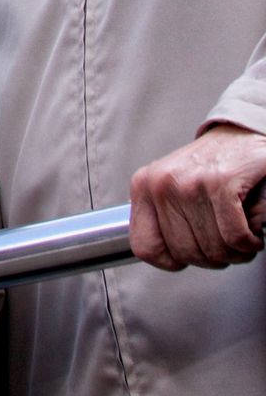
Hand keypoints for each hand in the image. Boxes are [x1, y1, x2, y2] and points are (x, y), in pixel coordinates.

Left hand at [130, 122, 265, 270]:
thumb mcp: (171, 188)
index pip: (145, 247)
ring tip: (238, 233)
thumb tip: (160, 256)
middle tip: (224, 240)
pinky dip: (249, 242)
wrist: (241, 136)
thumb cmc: (209, 168)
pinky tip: (251, 231)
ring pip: (213, 249)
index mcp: (144, 186)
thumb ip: (160, 217)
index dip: (173, 260)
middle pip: (186, 253)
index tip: (191, 253)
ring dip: (234, 251)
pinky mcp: (223, 183)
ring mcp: (192, 182)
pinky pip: (235, 237)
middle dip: (212, 256)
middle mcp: (163, 183)